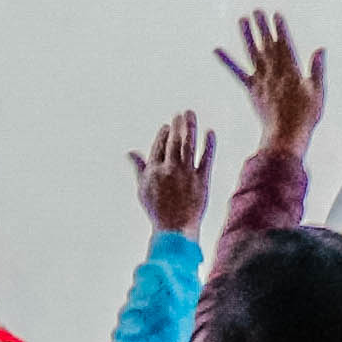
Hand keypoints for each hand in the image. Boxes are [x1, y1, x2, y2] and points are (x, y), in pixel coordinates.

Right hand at [129, 110, 212, 234]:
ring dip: (190, 128)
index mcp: (154, 171)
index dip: (163, 135)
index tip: (168, 126)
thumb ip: (139, 168)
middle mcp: (170, 169)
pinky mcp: (202, 180)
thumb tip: (130, 152)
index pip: (159, 147)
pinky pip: (206, 158)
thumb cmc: (157, 211)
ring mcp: (186, 174)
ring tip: (191, 115)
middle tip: (182, 113)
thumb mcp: (143, 189)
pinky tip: (211, 132)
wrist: (175, 228)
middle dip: (178, 125)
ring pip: (189, 145)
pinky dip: (209, 144)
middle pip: (174, 142)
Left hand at [216, 9, 325, 153]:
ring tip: (242, 20)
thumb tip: (320, 49)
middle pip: (267, 45)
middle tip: (256, 10)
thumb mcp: (317, 92)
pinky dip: (227, 61)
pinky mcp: (251, 90)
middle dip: (262, 27)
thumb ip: (317, 69)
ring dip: (247, 36)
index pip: (284, 45)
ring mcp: (261, 81)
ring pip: (253, 54)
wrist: (285, 136)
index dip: (280, 29)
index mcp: (291, 71)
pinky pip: (237, 73)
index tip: (275, 15)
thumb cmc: (306, 117)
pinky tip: (217, 50)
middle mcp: (274, 72)